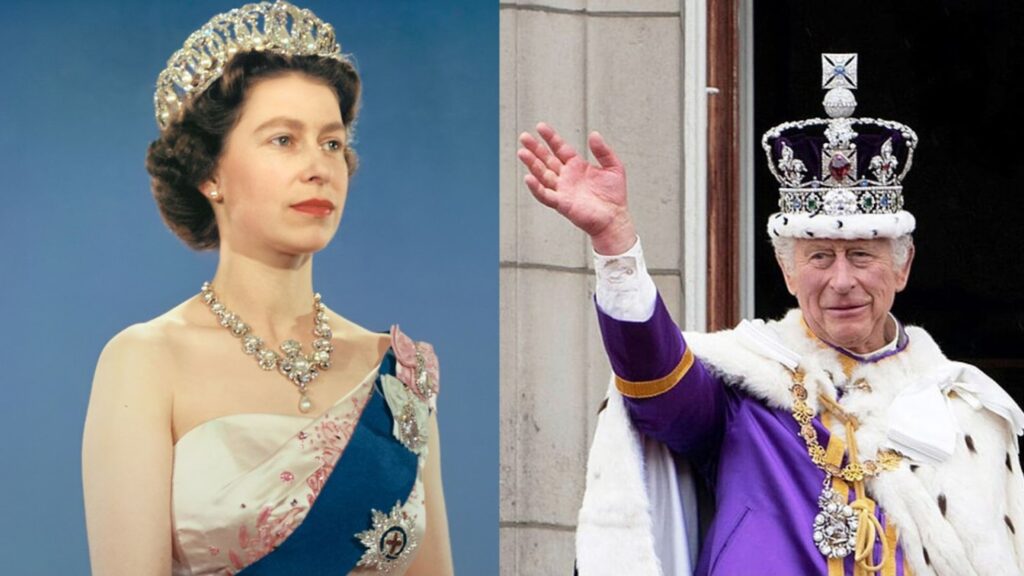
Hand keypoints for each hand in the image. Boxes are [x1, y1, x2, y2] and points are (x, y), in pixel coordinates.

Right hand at [517, 122, 636, 254]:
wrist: (615, 218)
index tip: (540, 127)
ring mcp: (562, 190)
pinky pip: (545, 195)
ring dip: (531, 164)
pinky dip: (536, 188)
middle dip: (535, 148)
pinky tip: (528, 178)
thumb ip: (603, 151)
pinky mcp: (562, 204)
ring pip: (542, 174)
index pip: (559, 148)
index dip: (550, 137)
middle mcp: (566, 177)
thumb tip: (594, 134)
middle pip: (546, 159)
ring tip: (522, 152)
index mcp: (576, 166)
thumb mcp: (614, 167)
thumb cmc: (614, 196)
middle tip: (524, 137)